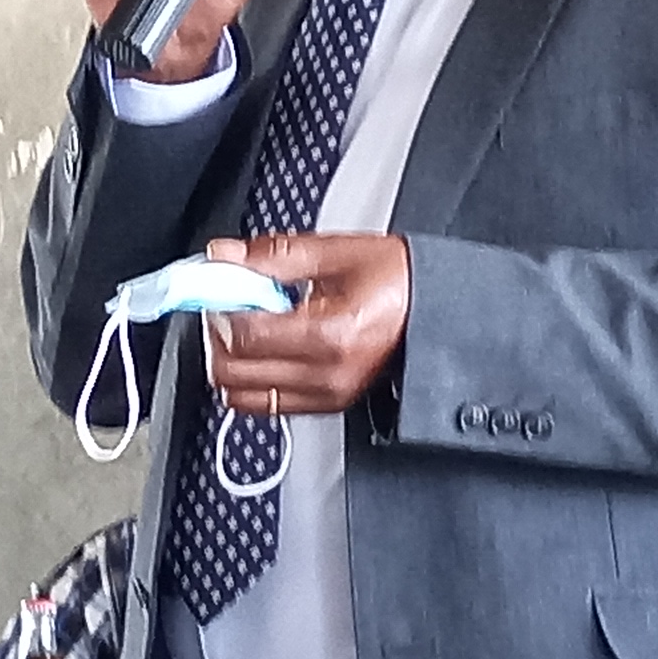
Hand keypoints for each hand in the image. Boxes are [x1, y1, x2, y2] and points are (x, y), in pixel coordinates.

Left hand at [202, 231, 409, 419]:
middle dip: (218, 334)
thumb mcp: (338, 253)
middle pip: (234, 372)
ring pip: (240, 395)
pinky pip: (263, 405)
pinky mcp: (326, 405)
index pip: (247, 334)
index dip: (220, 306)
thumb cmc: (401, 281)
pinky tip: (262, 348)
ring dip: (229, 359)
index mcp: (333, 334)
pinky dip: (249, 379)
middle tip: (228, 304)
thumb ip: (273, 256)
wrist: (440, 313)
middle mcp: (327, 375)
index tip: (219, 284)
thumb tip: (224, 255)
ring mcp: (326, 396)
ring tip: (246, 326)